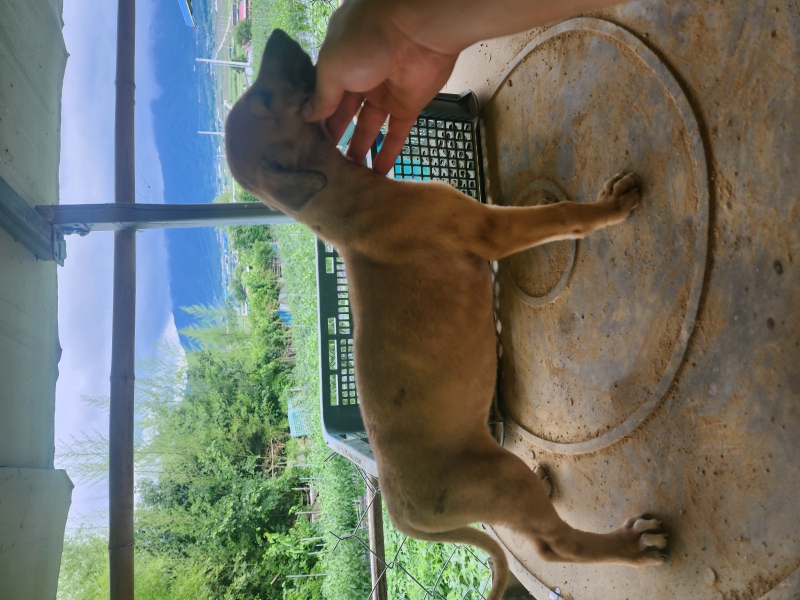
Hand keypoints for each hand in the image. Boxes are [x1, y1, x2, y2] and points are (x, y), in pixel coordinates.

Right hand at [303, 0, 458, 173]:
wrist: (418, 30)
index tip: (305, 146)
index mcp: (338, 62)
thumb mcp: (332, 67)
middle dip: (335, 139)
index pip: (323, 96)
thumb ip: (322, 96)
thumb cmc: (367, 41)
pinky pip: (396, 134)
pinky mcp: (408, 105)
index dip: (315, 120)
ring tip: (346, 178)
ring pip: (369, 128)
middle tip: (324, 166)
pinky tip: (377, 175)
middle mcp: (360, 77)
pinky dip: (388, 154)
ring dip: (359, 151)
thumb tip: (307, 117)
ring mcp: (385, 92)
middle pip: (345, 115)